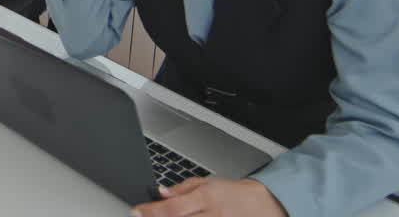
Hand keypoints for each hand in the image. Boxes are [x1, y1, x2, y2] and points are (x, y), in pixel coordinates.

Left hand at [130, 178, 284, 216]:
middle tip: (143, 216)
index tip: (136, 211)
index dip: (150, 211)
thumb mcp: (207, 183)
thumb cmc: (232, 193)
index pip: (172, 207)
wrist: (262, 206)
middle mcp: (213, 215)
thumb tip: (160, 193)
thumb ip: (182, 189)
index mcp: (207, 197)